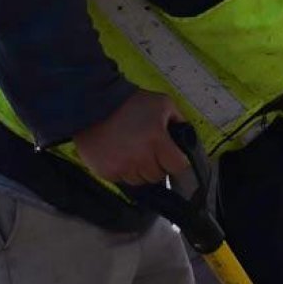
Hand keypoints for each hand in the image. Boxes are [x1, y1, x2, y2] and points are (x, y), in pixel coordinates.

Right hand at [73, 90, 188, 184]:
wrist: (95, 103)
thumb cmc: (130, 103)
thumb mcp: (163, 104)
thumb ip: (180, 121)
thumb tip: (187, 138)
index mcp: (157, 141)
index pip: (178, 167)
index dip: (176, 161)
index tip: (172, 157)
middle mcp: (140, 157)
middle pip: (158, 176)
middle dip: (157, 164)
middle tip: (149, 150)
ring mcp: (122, 167)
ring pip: (140, 180)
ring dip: (140, 170)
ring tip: (133, 152)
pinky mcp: (106, 172)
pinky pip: (122, 180)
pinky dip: (123, 171)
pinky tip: (119, 155)